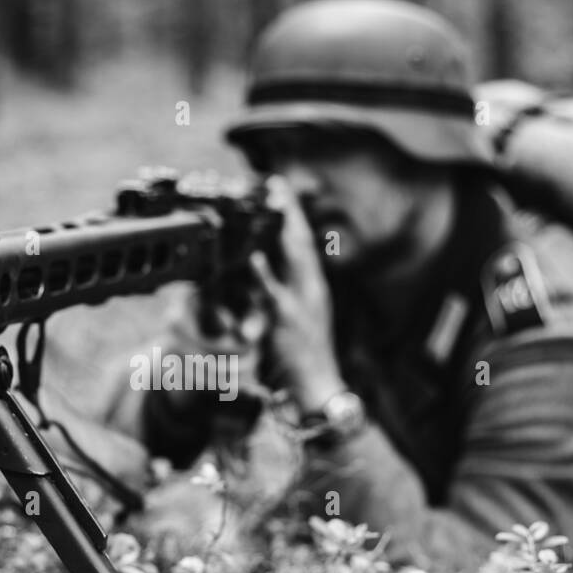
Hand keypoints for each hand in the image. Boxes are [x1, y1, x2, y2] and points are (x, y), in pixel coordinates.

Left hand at [250, 175, 346, 412]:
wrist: (317, 390)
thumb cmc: (301, 358)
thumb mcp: (295, 319)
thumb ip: (281, 294)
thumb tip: (261, 271)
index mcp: (311, 286)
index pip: (302, 241)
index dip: (292, 212)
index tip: (279, 186)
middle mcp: (310, 289)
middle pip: (300, 241)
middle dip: (289, 209)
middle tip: (275, 181)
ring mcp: (300, 303)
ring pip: (293, 258)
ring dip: (282, 228)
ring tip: (271, 201)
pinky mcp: (287, 322)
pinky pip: (275, 295)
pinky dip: (265, 274)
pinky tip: (255, 257)